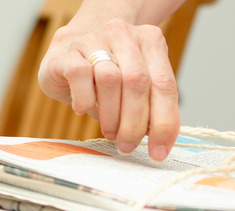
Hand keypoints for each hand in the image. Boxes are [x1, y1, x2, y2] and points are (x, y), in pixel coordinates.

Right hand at [39, 18, 178, 160]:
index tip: (159, 151)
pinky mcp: (69, 48)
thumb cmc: (109, 77)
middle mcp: (125, 35)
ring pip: (111, 79)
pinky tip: (83, 109)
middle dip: (135, 123)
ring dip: (112, 114)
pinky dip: (85, 98)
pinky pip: (80, 73)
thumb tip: (160, 143)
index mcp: (151, 43)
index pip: (165, 85)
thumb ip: (153, 108)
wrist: (69, 51)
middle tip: (128, 146)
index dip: (164, 122)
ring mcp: (96, 38)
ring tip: (110, 132)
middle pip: (139, 82)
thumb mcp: (138, 89)